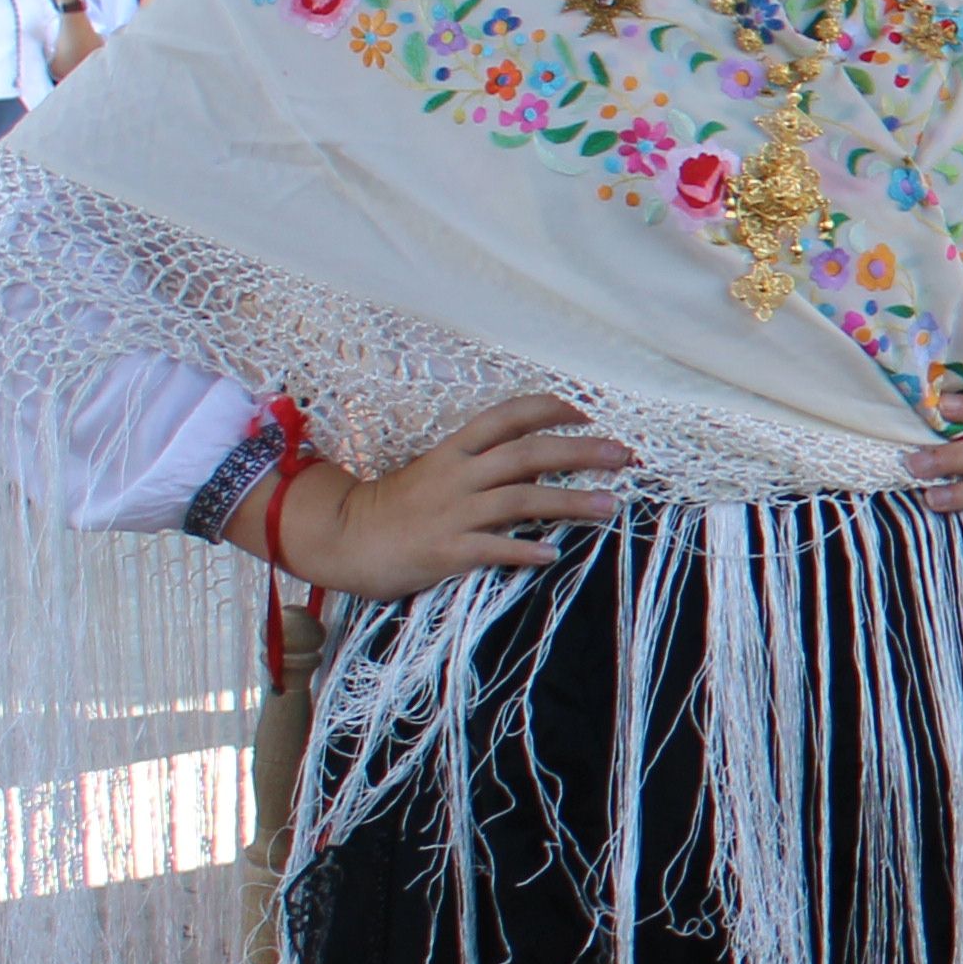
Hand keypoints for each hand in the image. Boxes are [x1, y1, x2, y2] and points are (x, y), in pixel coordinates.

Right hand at [259, 393, 635, 599]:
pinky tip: (552, 553)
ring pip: (520, 499)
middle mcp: (458, 476)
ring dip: (570, 502)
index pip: (507, 417)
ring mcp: (451, 512)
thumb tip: (537, 461)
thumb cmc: (395, 507)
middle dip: (580, 452)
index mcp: (454, 451)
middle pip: (527, 454)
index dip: (549, 410)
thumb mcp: (437, 473)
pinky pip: (490, 548)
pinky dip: (523, 549)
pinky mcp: (444, 549)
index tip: (589, 411)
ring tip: (610, 507)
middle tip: (624, 455)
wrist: (338, 538)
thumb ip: (482, 465)